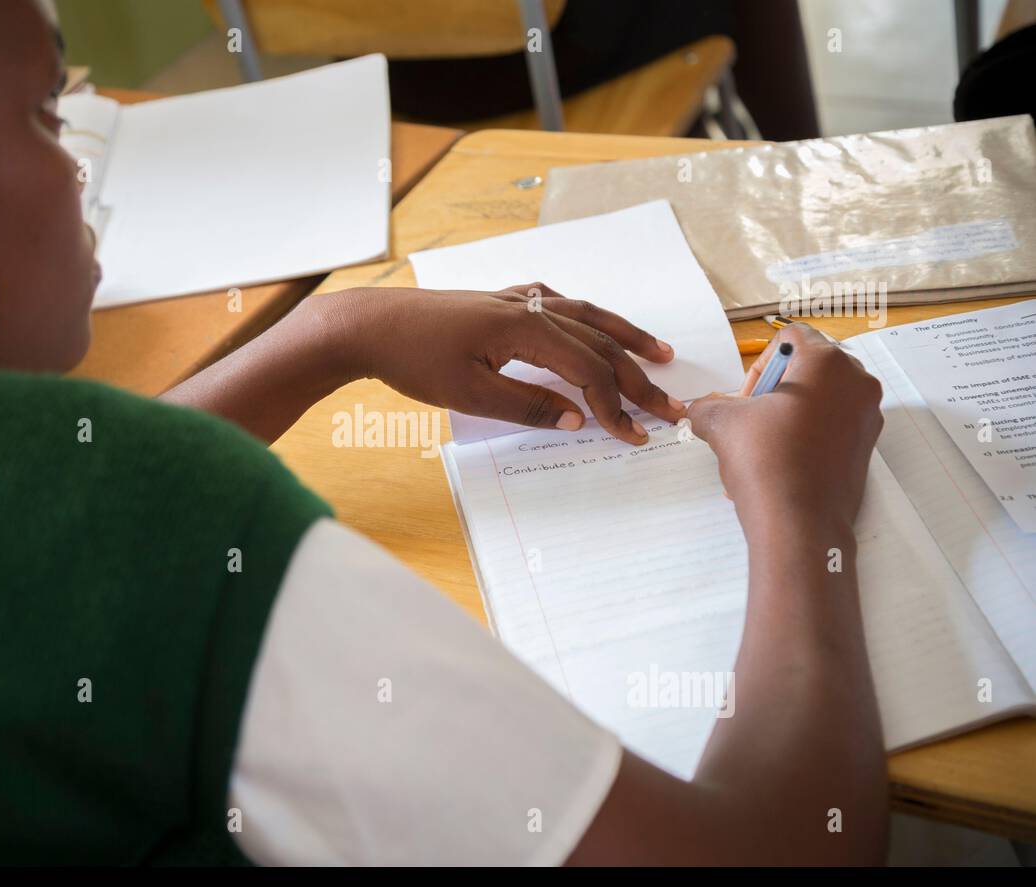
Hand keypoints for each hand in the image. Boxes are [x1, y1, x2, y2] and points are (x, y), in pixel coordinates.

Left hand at [316, 283, 685, 443]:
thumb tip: (578, 418)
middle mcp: (528, 307)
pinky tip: (592, 324)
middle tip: (671, 405)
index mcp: (524, 329)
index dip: (616, 405)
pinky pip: (559, 305)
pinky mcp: (500, 301)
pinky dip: (587, 317)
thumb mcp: (470, 394)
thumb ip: (528, 406)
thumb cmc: (413, 359)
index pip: (588, 370)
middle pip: (598, 342)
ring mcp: (515, 300)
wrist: (369, 325)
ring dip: (623, 337)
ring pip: (586, 316)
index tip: (635, 434)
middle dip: (637, 376)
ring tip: (657, 354)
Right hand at [687, 323, 882, 528]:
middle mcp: (857, 382)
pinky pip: (833, 424)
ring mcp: (867, 415)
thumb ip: (707, 405)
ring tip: (766, 445)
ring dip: (790, 412)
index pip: (790, 337)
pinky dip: (808, 434)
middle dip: (776, 389)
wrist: (799, 525)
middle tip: (755, 419)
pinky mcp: (867, 446)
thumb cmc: (767, 464)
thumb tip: (700, 409)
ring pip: (821, 397)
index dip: (760, 365)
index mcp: (827, 363)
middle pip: (808, 366)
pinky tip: (783, 463)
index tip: (749, 398)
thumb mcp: (721, 424)